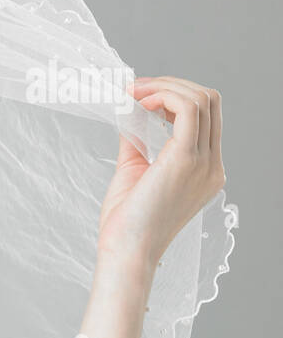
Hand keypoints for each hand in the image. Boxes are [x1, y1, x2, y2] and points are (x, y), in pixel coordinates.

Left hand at [97, 76, 225, 273]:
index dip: (173, 97)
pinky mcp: (187, 159)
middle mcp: (212, 165)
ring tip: (134, 93)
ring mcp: (204, 162)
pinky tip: (140, 102)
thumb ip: (136, 141)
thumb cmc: (126, 223)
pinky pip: (188, 108)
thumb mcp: (134, 171)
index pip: (204, 117)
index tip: (140, 95)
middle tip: (136, 89)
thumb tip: (129, 111)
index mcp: (204, 170)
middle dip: (170, 86)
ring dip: (165, 87)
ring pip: (201, 99)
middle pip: (208, 102)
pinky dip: (163, 95)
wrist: (126, 251)